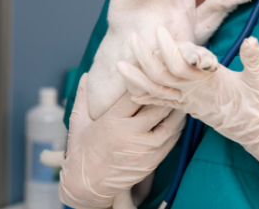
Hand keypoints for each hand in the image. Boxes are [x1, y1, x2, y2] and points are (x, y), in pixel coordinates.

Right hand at [59, 72, 185, 207]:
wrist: (86, 187)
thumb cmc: (81, 153)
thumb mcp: (78, 123)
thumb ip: (82, 97)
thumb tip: (85, 75)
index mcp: (111, 121)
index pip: (134, 94)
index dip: (144, 81)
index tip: (150, 71)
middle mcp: (129, 134)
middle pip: (156, 106)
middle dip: (165, 93)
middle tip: (173, 81)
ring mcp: (143, 149)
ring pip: (169, 123)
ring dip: (176, 109)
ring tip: (180, 96)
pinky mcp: (151, 161)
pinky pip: (171, 140)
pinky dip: (177, 127)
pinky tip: (178, 117)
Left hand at [117, 27, 258, 173]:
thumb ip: (254, 61)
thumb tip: (251, 40)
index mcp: (209, 84)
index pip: (181, 66)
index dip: (168, 49)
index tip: (159, 30)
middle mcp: (194, 95)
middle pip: (161, 77)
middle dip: (144, 58)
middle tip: (132, 38)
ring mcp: (189, 104)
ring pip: (156, 92)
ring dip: (137, 78)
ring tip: (120, 64)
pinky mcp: (188, 108)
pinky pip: (161, 104)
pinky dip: (145, 96)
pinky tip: (131, 90)